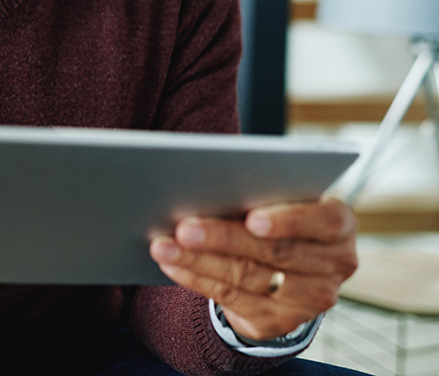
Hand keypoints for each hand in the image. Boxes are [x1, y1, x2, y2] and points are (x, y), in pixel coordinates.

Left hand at [150, 196, 358, 340]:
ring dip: (198, 260)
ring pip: (248, 276)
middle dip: (223, 239)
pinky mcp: (280, 321)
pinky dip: (197, 279)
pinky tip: (171, 265)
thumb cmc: (276, 213)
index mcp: (339, 225)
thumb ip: (261, 190)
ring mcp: (309, 299)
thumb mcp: (281, 198)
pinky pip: (233, 299)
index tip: (251, 218)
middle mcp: (334, 265)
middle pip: (274, 252)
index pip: (323, 221)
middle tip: (183, 227)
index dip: (288, 220)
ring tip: (163, 245)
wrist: (288, 267)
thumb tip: (208, 181)